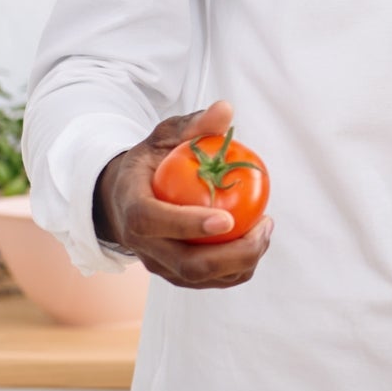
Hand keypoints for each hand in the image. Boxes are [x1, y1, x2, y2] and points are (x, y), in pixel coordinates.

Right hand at [93, 100, 275, 289]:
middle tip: (263, 227)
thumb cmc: (151, 163)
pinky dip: (240, 267)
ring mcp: (160, 265)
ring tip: (265, 230)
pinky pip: (212, 281)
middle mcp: (143, 246)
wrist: (126, 199)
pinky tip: (257, 239)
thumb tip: (225, 109)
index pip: (154, 223)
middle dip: (233, 254)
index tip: (228, 219)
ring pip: (203, 279)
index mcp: (132, 209)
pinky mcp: (176, 275)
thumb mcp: (164, 137)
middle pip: (187, 265)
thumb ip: (192, 126)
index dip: (189, 225)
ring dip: (243, 261)